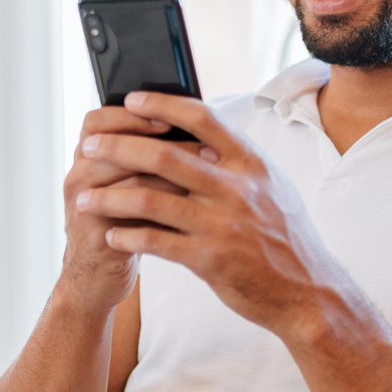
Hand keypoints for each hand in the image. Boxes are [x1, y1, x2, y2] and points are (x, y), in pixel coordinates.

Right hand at [58, 104, 195, 312]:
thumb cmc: (124, 223)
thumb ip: (149, 156)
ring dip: (170, 173)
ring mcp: (83, 205)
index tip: (169, 117)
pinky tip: (191, 205)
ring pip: (127, 177)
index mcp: (88, 158)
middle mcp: (80, 176)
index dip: (131, 115)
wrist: (98, 276)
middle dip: (158, 141)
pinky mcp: (94, 235)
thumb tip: (197, 128)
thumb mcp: (132, 184)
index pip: (99, 120)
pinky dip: (163, 207)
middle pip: (112, 144)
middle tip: (198, 144)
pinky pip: (130, 215)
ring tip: (205, 172)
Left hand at [73, 91, 347, 340]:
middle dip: (118, 148)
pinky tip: (110, 235)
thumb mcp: (273, 188)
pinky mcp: (210, 260)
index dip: (163, 104)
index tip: (132, 99)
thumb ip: (238, 162)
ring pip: (151, 201)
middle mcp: (237, 189)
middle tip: (88, 148)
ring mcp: (223, 224)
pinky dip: (128, 236)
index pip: (203, 119)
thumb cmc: (285, 238)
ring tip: (83, 199)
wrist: (308, 293)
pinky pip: (156, 242)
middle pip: (164, 157)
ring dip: (110, 198)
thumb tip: (203, 134)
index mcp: (251, 164)